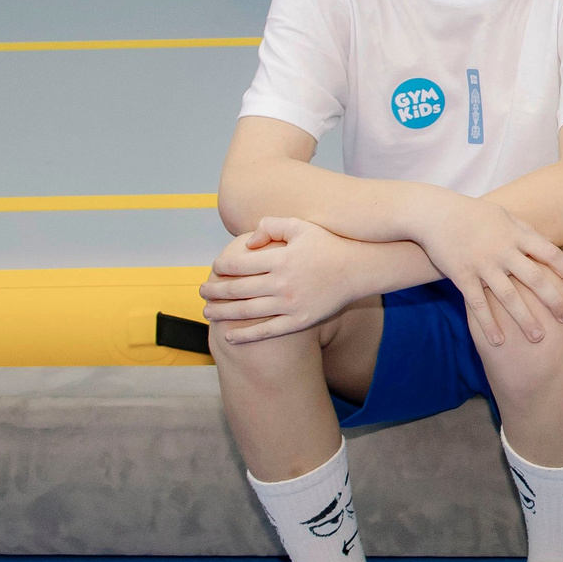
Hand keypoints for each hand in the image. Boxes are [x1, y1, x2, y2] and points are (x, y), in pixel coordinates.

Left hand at [199, 218, 369, 342]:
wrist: (360, 270)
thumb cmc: (329, 245)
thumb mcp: (302, 226)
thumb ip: (271, 226)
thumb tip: (247, 243)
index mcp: (280, 259)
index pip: (238, 264)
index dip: (221, 267)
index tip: (214, 268)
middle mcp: (282, 283)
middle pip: (236, 290)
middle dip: (213, 291)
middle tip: (202, 291)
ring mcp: (290, 305)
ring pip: (245, 312)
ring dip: (221, 312)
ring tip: (208, 311)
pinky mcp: (299, 321)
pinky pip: (266, 331)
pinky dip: (244, 335)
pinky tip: (228, 336)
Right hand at [408, 195, 562, 347]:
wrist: (436, 214)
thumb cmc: (475, 215)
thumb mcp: (505, 216)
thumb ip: (526, 232)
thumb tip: (549, 245)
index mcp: (517, 235)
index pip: (550, 254)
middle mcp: (503, 251)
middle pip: (535, 279)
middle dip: (554, 300)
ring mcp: (483, 264)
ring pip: (509, 297)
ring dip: (525, 319)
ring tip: (539, 338)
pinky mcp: (462, 276)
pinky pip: (478, 304)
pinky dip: (489, 324)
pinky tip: (499, 341)